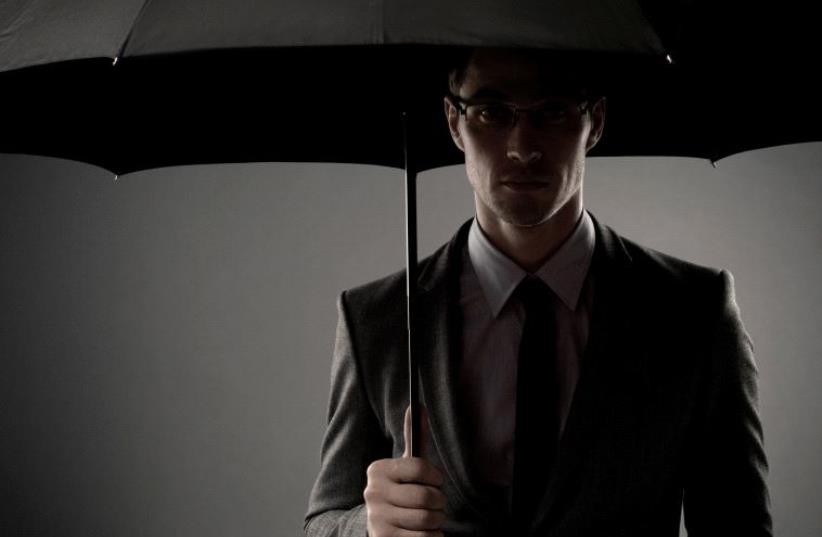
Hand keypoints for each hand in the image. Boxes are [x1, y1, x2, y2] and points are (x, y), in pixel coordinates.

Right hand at [364, 405, 446, 536]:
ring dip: (436, 521)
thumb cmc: (401, 491)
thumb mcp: (406, 465)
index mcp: (378, 470)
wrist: (380, 528)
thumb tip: (418, 405)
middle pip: (426, 497)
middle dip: (438, 502)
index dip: (436, 477)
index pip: (419, 467)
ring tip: (429, 518)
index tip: (436, 481)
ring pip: (427, 519)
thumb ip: (414, 437)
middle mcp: (372, 493)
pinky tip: (423, 533)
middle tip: (434, 503)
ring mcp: (377, 519)